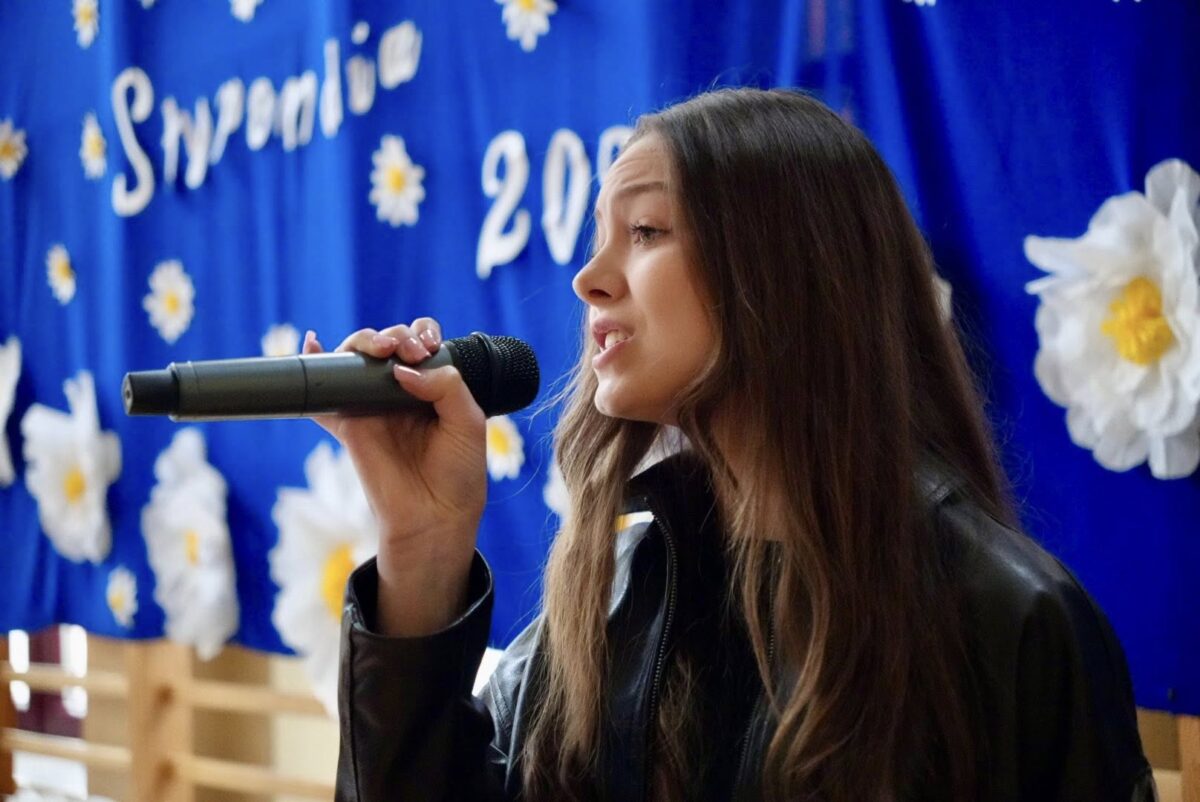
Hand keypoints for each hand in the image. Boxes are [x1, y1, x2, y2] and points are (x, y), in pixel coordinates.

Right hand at [304, 318, 485, 634]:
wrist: (436, 516)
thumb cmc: (459, 472)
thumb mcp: (468, 422)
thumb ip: (445, 386)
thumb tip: (401, 368)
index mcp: (433, 386)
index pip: (421, 342)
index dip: (422, 333)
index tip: (428, 347)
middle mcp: (401, 391)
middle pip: (387, 343)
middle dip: (396, 336)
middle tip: (408, 352)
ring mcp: (372, 406)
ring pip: (357, 359)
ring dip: (364, 341)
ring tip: (379, 349)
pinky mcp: (349, 424)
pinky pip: (324, 396)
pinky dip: (314, 367)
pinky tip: (311, 345)